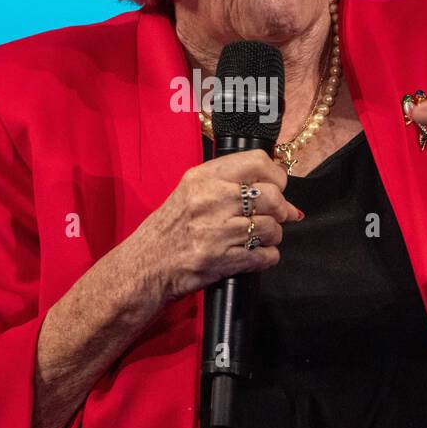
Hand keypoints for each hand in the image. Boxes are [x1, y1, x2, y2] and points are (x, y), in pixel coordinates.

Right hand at [131, 149, 302, 304]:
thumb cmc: (171, 228)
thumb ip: (229, 184)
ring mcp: (217, 231)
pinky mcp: (222, 260)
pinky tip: (254, 254)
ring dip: (272, 236)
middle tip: (275, 216)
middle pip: (272, 197)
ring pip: (272, 228)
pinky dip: (266, 257)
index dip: (276, 176)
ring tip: (258, 237)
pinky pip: (265, 256)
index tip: (276, 187)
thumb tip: (279, 188)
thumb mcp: (191, 191)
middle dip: (280, 209)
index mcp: (203, 177)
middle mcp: (211, 200)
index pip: (258, 162)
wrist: (146, 265)